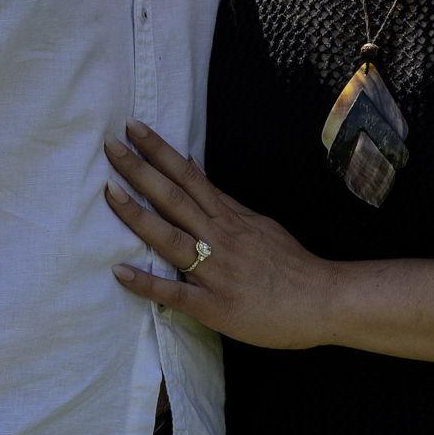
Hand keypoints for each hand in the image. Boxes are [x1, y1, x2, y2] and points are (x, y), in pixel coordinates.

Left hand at [105, 121, 332, 349]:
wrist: (324, 301)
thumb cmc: (292, 268)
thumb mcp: (261, 226)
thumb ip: (228, 209)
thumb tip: (200, 184)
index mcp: (230, 218)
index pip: (189, 177)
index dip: (160, 152)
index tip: (134, 129)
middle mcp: (220, 237)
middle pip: (175, 198)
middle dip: (140, 170)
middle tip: (111, 145)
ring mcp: (216, 271)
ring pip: (171, 237)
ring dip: (138, 215)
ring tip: (109, 192)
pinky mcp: (214, 305)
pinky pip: (175, 293)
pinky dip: (147, 282)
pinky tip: (119, 271)